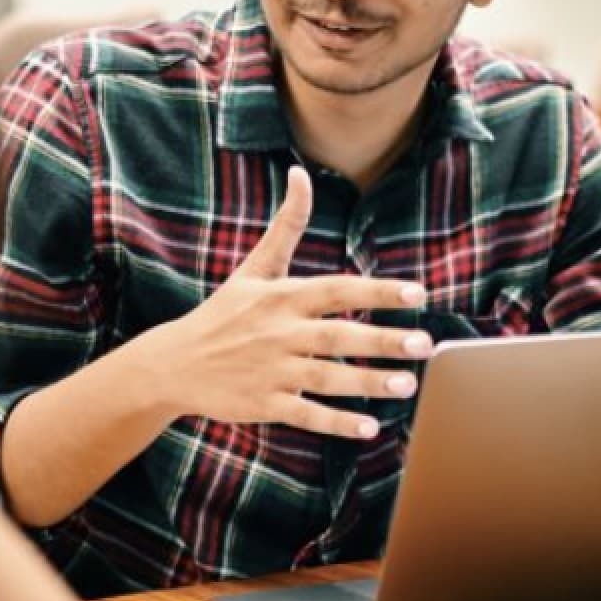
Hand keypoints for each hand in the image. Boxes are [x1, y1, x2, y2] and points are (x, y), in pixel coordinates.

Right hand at [130, 166, 433, 438]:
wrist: (173, 364)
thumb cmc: (224, 313)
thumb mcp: (254, 267)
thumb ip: (286, 225)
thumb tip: (301, 173)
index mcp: (283, 297)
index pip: (338, 290)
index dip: (379, 292)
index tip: (419, 294)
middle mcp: (280, 332)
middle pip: (339, 336)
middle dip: (384, 341)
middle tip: (426, 345)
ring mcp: (271, 370)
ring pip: (328, 378)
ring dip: (369, 382)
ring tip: (409, 384)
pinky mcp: (264, 404)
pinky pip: (306, 414)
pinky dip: (336, 423)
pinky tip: (369, 427)